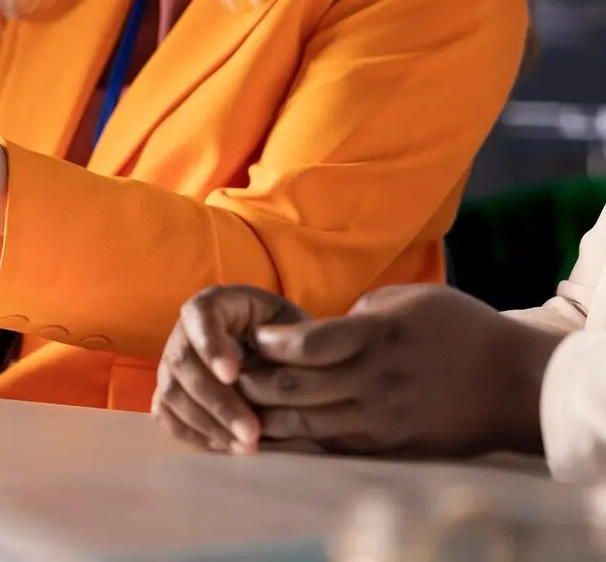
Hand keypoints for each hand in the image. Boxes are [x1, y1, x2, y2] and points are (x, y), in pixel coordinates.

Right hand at [152, 285, 306, 453]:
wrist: (284, 364)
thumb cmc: (292, 343)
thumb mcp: (298, 331)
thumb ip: (288, 344)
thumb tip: (271, 372)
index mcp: (216, 304)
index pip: (200, 315)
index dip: (211, 345)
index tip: (233, 375)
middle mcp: (185, 332)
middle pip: (183, 362)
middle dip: (217, 401)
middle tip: (252, 432)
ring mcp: (172, 366)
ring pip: (172, 394)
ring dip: (207, 424)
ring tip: (246, 447)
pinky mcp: (170, 395)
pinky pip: (166, 417)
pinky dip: (193, 435)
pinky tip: (226, 447)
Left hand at [237, 285, 565, 456]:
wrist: (516, 384)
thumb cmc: (462, 329)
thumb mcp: (411, 298)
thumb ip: (359, 314)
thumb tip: (318, 330)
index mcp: (377, 338)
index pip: (305, 344)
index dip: (270, 341)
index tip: (253, 333)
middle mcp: (374, 383)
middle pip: (294, 388)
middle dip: (252, 380)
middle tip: (229, 369)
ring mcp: (380, 420)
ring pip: (304, 424)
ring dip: (265, 414)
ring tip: (239, 400)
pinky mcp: (386, 446)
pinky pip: (328, 444)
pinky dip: (296, 436)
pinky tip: (274, 425)